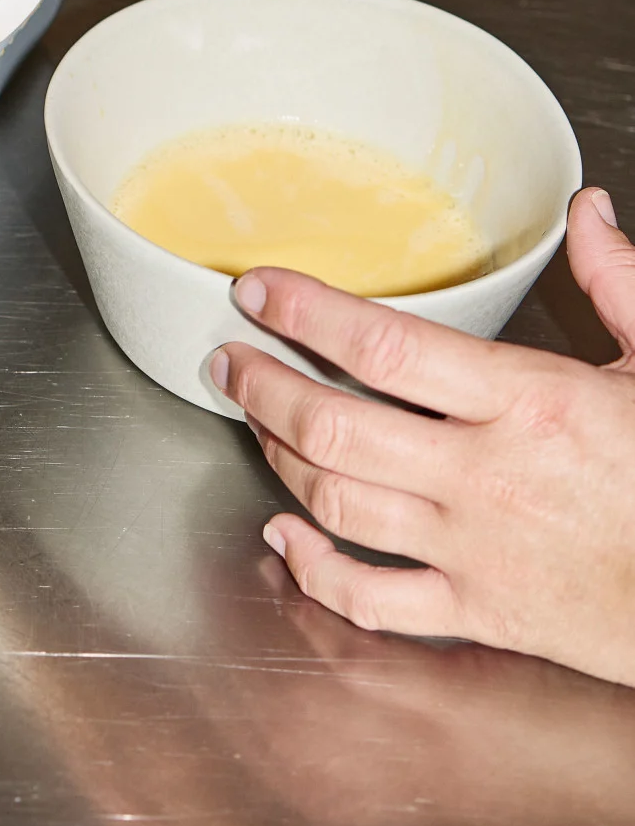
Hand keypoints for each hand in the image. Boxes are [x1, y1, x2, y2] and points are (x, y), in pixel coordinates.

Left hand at [212, 186, 634, 685]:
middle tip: (228, 356)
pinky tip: (285, 536)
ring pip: (340, 502)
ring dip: (278, 456)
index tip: (257, 289)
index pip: (386, 346)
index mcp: (530, 402)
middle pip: (338, 425)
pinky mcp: (477, 613)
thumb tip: (586, 212)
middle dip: (265, 386)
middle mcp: (486, 475)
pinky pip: (372, 599)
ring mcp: (474, 550)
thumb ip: (618, 282)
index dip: (306, 314)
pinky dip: (315, 570)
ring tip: (252, 418)